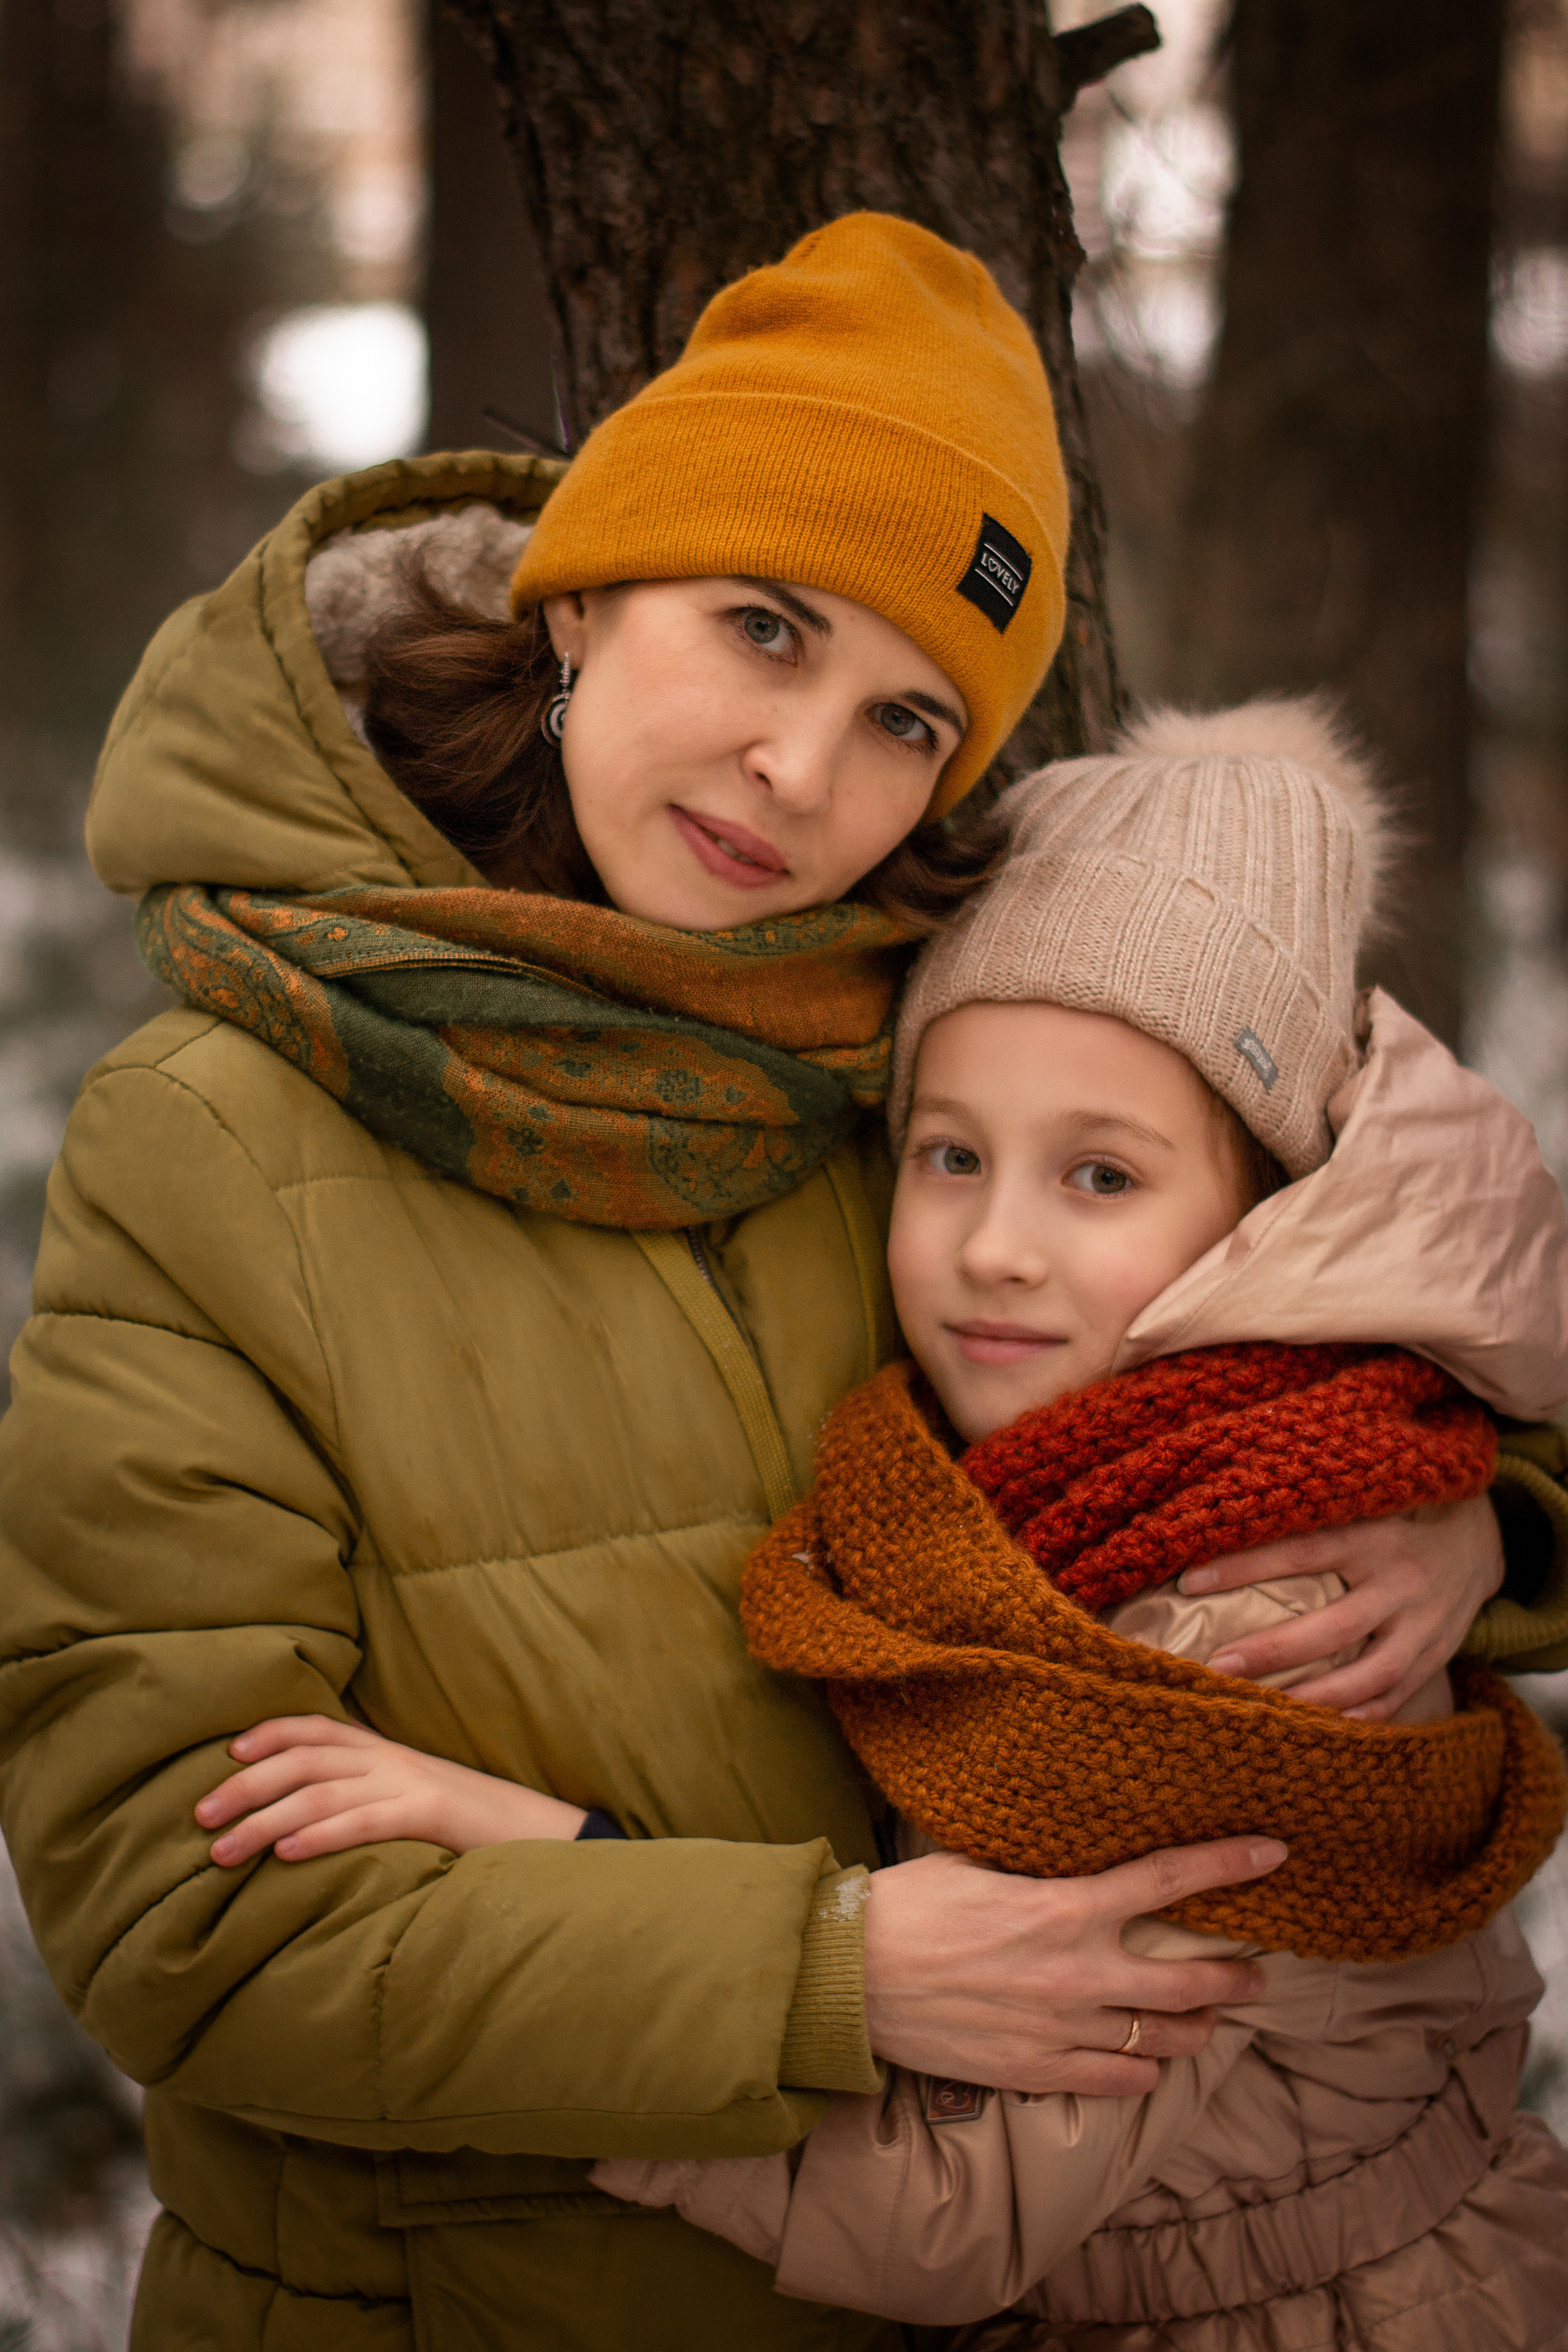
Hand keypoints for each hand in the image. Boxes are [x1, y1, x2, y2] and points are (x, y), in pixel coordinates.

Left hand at [195, 1715, 586, 1865]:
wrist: (540, 1832)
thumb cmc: (467, 1825)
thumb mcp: (409, 1798)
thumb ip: (365, 1795)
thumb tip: (304, 1816)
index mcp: (384, 1750)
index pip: (316, 1728)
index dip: (268, 1734)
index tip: (226, 1753)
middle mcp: (390, 1758)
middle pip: (304, 1760)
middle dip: (246, 1785)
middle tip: (198, 1815)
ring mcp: (411, 1783)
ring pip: (322, 1793)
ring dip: (264, 1820)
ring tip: (221, 1850)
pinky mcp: (431, 1815)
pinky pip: (366, 1821)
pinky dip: (321, 1837)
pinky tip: (286, 1855)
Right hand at [862, 1837, 1283, 2095]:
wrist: (852, 1976)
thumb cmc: (910, 1906)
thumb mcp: (979, 1861)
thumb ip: (1039, 1865)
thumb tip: (1076, 1849)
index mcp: (1065, 1907)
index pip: (1166, 1880)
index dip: (1227, 1864)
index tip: (1272, 1854)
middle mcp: (1077, 1973)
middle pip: (1188, 1982)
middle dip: (1235, 1978)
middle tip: (1256, 1975)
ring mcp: (1060, 2030)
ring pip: (1162, 2039)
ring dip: (1195, 2030)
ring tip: (1207, 2021)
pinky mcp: (1036, 2071)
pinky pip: (1116, 2079)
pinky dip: (1141, 2069)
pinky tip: (1147, 2060)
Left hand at [1180, 1496, 1504, 1721]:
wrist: (1481, 1540)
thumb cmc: (1396, 1516)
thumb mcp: (1363, 1502)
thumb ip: (1308, 1511)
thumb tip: (1219, 1513)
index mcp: (1374, 1538)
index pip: (1301, 1551)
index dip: (1245, 1567)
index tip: (1189, 1582)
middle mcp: (1401, 1585)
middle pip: (1333, 1628)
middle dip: (1273, 1651)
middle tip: (1217, 1664)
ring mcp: (1424, 1628)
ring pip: (1368, 1675)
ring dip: (1313, 1698)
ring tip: (1259, 1711)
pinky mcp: (1434, 1658)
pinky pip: (1396, 1698)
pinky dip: (1357, 1718)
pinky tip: (1315, 1730)